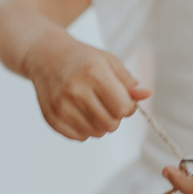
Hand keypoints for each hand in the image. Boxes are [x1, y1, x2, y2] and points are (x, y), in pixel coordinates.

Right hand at [25, 34, 150, 140]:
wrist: (45, 55)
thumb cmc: (82, 59)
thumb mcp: (109, 62)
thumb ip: (128, 81)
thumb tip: (147, 94)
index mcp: (94, 73)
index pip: (123, 108)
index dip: (128, 107)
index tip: (122, 100)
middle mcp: (76, 91)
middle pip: (111, 124)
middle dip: (115, 117)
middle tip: (107, 103)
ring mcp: (61, 106)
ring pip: (96, 133)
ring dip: (100, 124)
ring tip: (93, 106)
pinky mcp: (51, 118)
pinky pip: (78, 137)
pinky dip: (84, 129)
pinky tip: (80, 112)